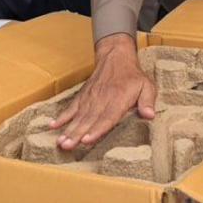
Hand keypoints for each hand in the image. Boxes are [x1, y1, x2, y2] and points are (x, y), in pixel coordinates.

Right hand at [52, 34, 155, 149]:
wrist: (116, 56)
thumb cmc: (132, 76)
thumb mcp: (146, 86)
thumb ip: (147, 101)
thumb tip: (150, 115)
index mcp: (118, 99)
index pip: (107, 117)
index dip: (97, 130)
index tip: (87, 140)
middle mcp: (102, 100)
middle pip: (88, 120)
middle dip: (77, 134)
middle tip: (67, 146)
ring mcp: (90, 98)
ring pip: (78, 116)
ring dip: (68, 130)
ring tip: (60, 142)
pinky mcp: (83, 96)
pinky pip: (71, 107)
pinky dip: (62, 117)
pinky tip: (53, 126)